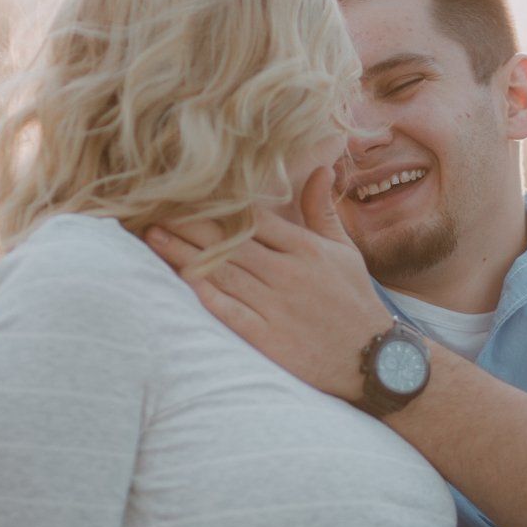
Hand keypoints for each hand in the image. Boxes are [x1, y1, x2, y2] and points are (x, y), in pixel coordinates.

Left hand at [145, 167, 389, 401]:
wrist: (374, 359)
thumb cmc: (355, 302)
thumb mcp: (345, 252)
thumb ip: (323, 210)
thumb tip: (320, 167)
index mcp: (306, 249)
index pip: (254, 218)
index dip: (218, 203)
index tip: (187, 190)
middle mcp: (288, 273)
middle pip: (229, 241)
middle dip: (189, 223)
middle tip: (154, 205)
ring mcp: (276, 306)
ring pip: (222, 272)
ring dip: (184, 253)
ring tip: (152, 236)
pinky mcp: (267, 338)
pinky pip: (229, 311)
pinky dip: (204, 294)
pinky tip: (177, 279)